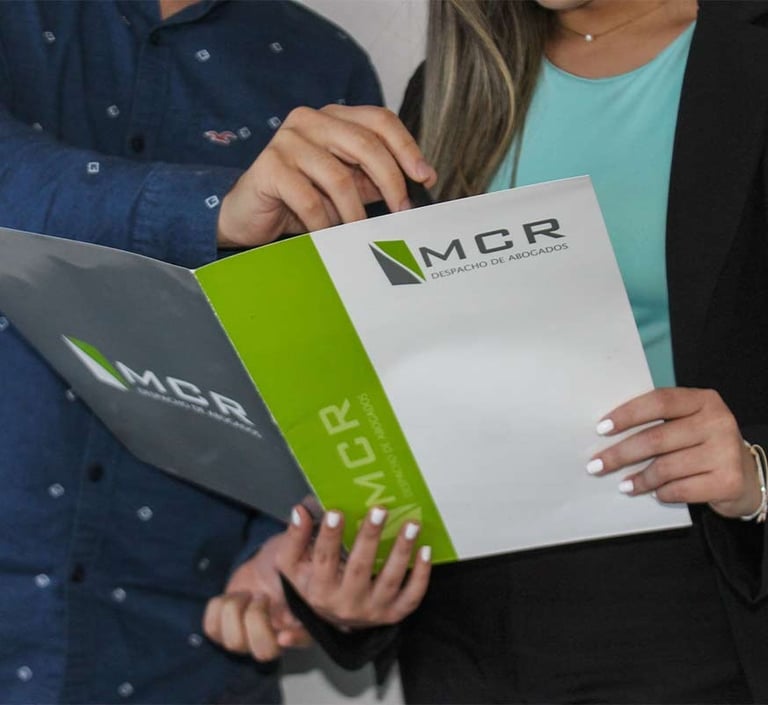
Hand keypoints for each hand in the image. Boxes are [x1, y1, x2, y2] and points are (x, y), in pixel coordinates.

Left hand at [203, 532, 312, 660]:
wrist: (270, 564)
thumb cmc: (289, 559)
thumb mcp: (296, 547)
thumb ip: (301, 537)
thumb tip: (300, 511)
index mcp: (302, 621)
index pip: (302, 640)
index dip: (294, 639)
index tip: (284, 632)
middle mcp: (278, 636)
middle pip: (263, 651)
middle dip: (256, 620)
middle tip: (260, 597)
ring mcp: (250, 637)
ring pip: (234, 643)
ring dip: (235, 611)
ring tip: (247, 593)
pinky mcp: (227, 629)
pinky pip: (212, 630)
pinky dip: (217, 608)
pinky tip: (234, 596)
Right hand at [217, 104, 436, 247]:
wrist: (249, 215)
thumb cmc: (300, 200)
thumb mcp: (345, 187)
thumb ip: (374, 179)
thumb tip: (417, 186)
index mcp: (333, 118)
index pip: (380, 120)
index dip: (407, 148)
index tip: (425, 178)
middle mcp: (310, 120)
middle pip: (365, 144)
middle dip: (391, 182)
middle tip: (402, 212)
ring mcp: (288, 140)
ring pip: (339, 178)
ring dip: (355, 213)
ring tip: (360, 234)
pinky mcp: (270, 167)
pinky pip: (310, 201)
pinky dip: (324, 225)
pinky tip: (327, 236)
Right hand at [276, 504, 431, 629]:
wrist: (331, 615)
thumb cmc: (313, 580)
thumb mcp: (293, 563)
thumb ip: (294, 538)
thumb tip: (300, 511)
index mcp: (318, 591)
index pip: (324, 560)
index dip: (329, 536)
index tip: (335, 511)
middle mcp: (345, 605)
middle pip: (359, 569)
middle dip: (369, 538)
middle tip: (379, 510)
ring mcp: (372, 611)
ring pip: (389, 581)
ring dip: (401, 551)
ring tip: (410, 524)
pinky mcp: (393, 614)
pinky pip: (411, 596)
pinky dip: (421, 575)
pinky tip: (425, 550)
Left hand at [588, 387, 760, 518]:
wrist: (746, 475)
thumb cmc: (703, 445)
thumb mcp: (688, 423)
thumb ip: (659, 421)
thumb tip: (608, 434)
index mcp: (703, 400)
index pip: (659, 401)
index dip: (627, 414)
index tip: (601, 428)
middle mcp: (718, 421)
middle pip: (656, 438)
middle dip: (620, 454)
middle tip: (596, 465)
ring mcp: (726, 451)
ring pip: (666, 467)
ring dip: (639, 479)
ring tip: (624, 485)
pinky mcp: (728, 481)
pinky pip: (681, 489)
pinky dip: (662, 493)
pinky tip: (653, 493)